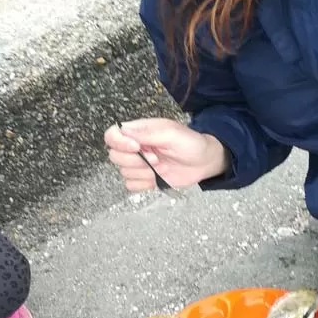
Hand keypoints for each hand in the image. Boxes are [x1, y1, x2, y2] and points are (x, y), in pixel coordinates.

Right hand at [104, 118, 228, 191]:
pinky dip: (143, 184)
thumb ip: (148, 132)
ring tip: (160, 167)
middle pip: (114, 156)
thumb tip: (124, 131)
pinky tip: (157, 178)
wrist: (204, 162)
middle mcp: (135, 147)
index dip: (119, 143)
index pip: (112, 134)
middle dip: (135, 161)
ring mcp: (139, 164)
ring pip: (123, 172)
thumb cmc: (190, 143)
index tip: (137, 147)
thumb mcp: (172, 133)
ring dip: (142, 173)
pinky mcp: (144, 179)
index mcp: (139, 131)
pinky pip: (131, 185)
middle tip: (156, 159)